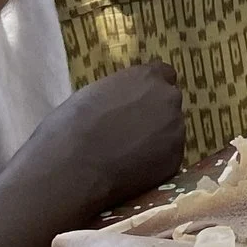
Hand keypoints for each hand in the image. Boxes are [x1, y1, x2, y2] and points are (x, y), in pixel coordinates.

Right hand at [8, 61, 183, 218]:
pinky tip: (130, 171)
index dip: (150, 90)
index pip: (163, 75)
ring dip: (156, 139)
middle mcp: (169, 99)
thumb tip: (123, 103)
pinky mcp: (175, 159)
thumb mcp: (94, 94)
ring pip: (170, 132)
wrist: (71, 166)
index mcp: (147, 77)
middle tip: (129, 132)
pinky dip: (154, 164)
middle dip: (154, 114)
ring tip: (126, 156)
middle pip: (168, 104)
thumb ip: (120, 94)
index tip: (138, 102)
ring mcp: (176, 129)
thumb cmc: (70, 126)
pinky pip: (167, 158)